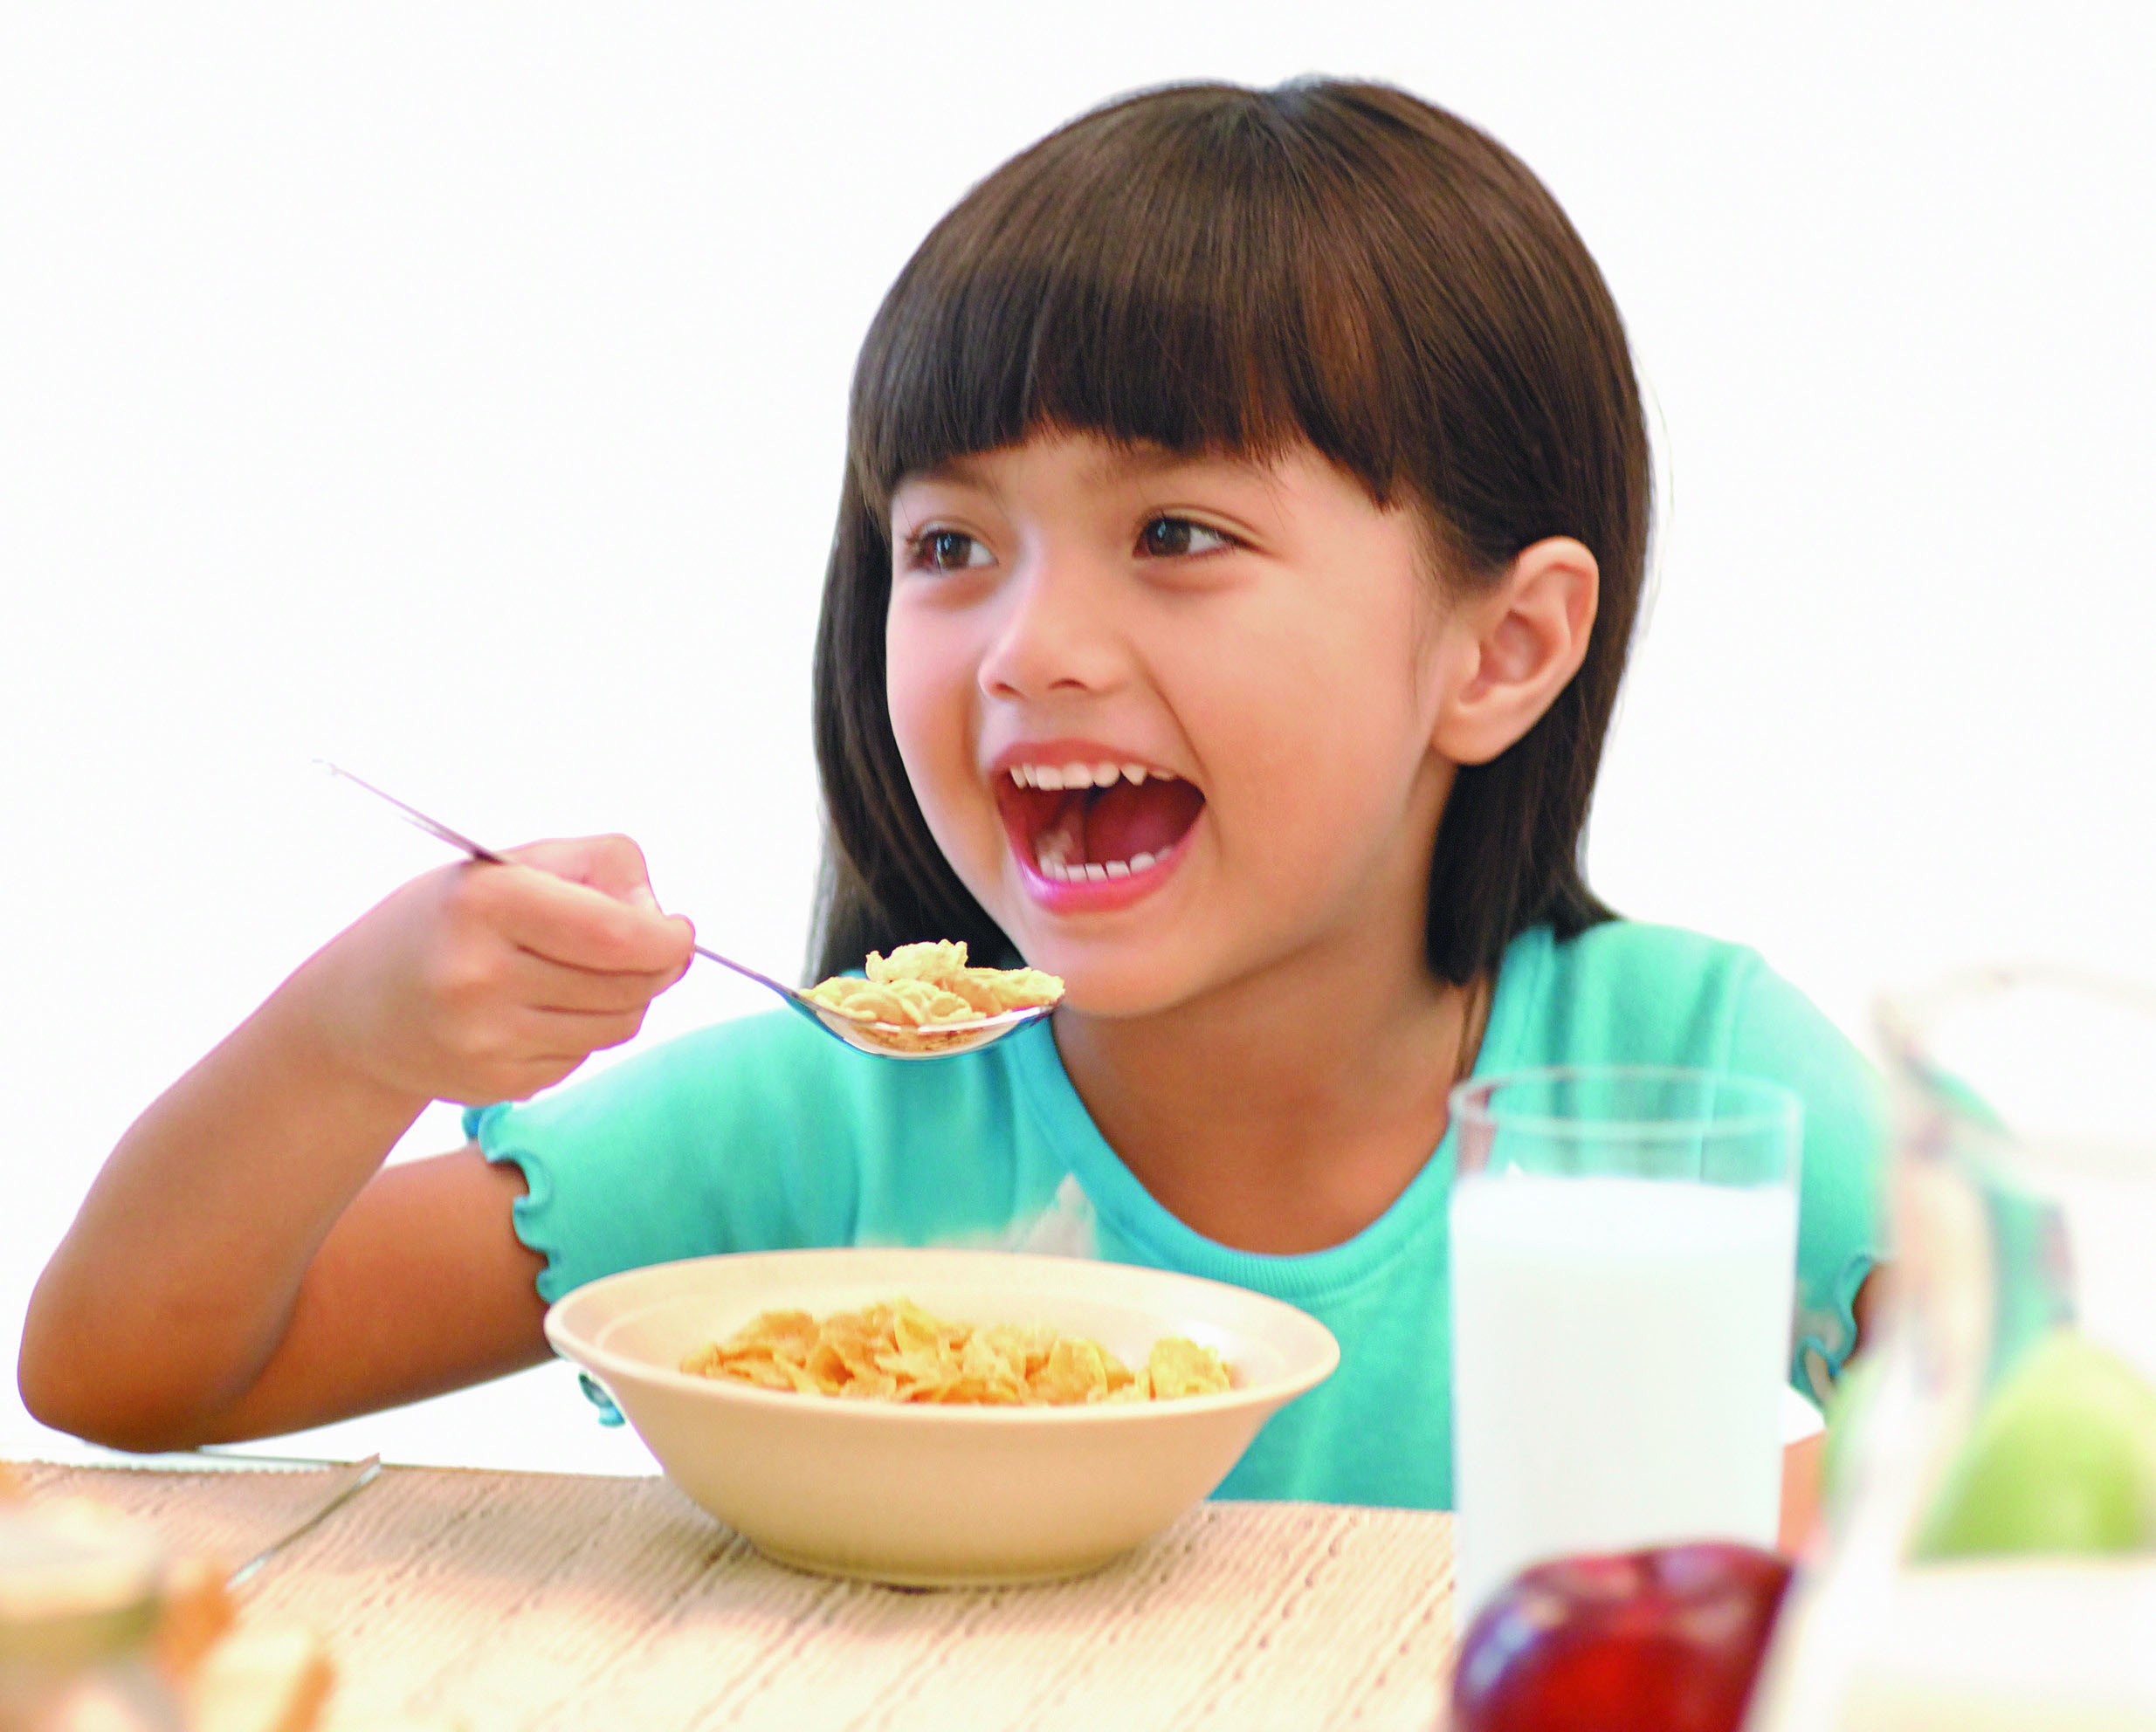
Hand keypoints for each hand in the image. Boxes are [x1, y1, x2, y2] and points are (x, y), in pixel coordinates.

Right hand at [298, 835, 694, 1105]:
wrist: (358, 1009)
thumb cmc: (450, 920)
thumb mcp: (510, 865)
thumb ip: (599, 868)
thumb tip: (662, 923)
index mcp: (486, 904)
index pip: (617, 933)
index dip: (668, 936)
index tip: (678, 929)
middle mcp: (479, 976)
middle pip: (628, 983)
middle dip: (656, 964)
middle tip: (649, 946)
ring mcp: (485, 1040)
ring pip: (617, 1025)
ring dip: (626, 998)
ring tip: (587, 972)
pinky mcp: (495, 1085)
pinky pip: (583, 1056)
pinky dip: (583, 1030)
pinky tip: (540, 1009)